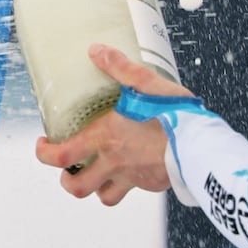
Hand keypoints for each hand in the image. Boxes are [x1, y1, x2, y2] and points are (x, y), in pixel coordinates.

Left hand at [33, 43, 192, 205]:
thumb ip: (119, 67)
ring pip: (103, 196)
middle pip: (77, 186)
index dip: (44, 154)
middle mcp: (114, 161)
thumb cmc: (175, 115)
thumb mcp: (146, 83)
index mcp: (106, 137)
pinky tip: (130, 169)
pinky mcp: (151, 184)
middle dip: (66, 180)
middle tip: (66, 168)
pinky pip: (131, 191)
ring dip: (95, 188)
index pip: (61, 156)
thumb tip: (95, 50)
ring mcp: (133, 177)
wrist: (204, 147)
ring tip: (95, 174)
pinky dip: (124, 185)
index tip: (44, 144)